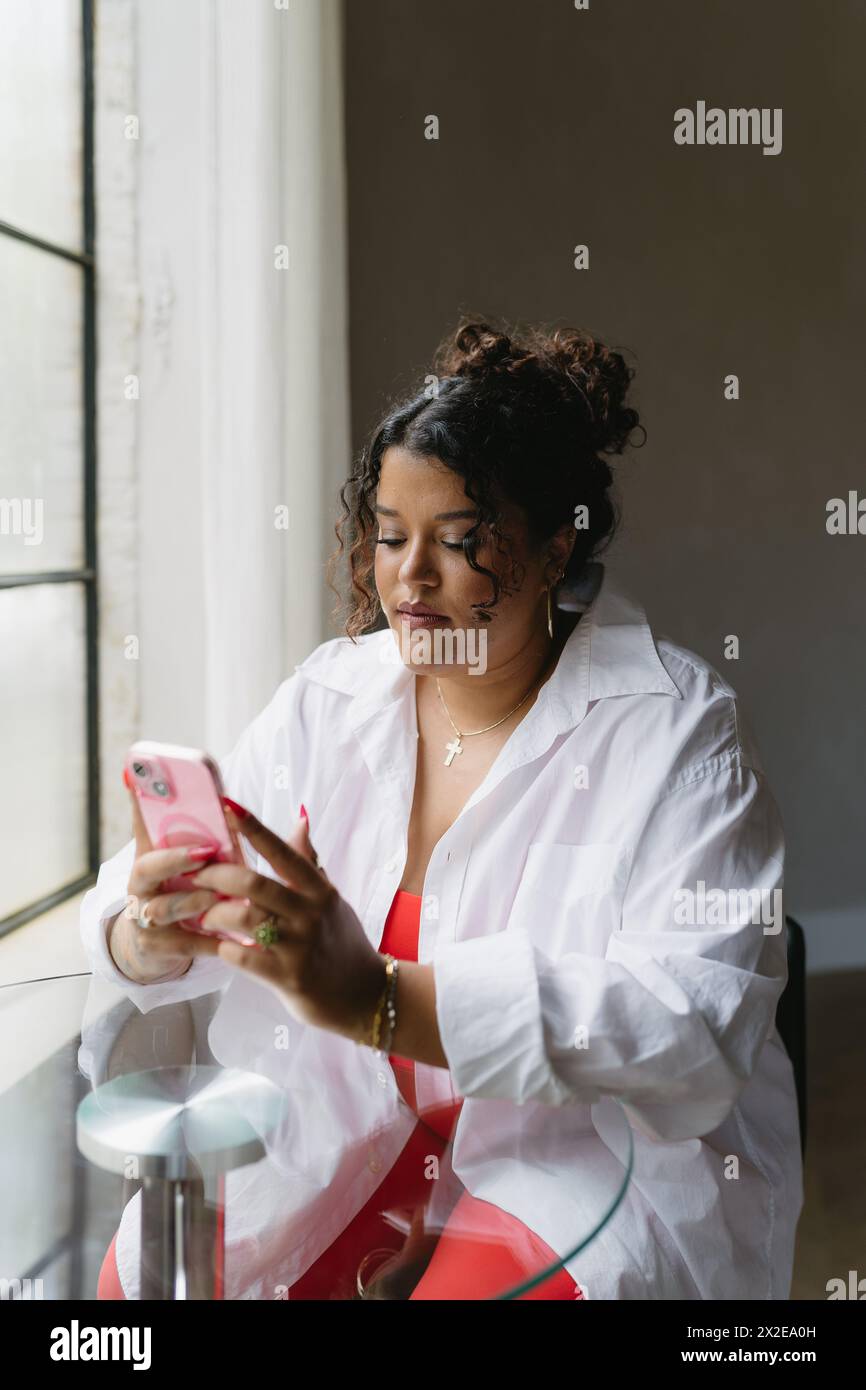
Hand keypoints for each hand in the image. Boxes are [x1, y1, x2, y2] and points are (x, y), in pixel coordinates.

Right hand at [109, 779, 225, 984]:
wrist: (153, 940)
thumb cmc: (172, 887)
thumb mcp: (169, 855)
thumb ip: (173, 821)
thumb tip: (147, 775)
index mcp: (147, 856)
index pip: (144, 831)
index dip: (156, 820)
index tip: (186, 816)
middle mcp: (141, 886)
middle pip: (149, 868)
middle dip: (176, 860)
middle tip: (206, 853)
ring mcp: (145, 917)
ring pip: (166, 908)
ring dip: (195, 901)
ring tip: (220, 896)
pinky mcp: (157, 946)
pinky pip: (186, 943)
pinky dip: (210, 941)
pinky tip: (234, 940)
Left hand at [189, 802, 387, 1041]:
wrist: (365, 995)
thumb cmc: (342, 942)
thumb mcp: (330, 900)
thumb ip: (308, 863)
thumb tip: (300, 819)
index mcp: (320, 891)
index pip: (284, 852)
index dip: (255, 829)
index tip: (228, 806)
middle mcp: (311, 914)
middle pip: (254, 883)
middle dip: (218, 874)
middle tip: (196, 874)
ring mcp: (300, 946)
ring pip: (243, 918)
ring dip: (215, 913)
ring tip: (204, 913)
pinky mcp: (288, 977)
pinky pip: (243, 956)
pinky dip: (224, 947)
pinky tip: (219, 945)